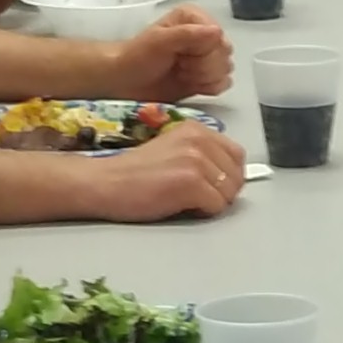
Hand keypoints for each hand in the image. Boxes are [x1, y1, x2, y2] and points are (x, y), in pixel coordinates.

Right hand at [85, 118, 247, 221]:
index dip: (227, 175)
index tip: (211, 185)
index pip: (236, 155)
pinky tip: (182, 206)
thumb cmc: (133, 173)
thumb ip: (201, 154)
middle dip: (223, 191)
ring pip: (230, 192)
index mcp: (195, 129)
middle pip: (237, 175)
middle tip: (198, 197)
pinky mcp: (190, 183)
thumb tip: (228, 176)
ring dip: (213, 203)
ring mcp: (196, 160)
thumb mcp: (172, 150)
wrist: (105, 182)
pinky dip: (203, 212)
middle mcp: (199, 139)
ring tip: (188, 201)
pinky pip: (217, 206)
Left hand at [97, 9, 234, 104]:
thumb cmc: (138, 56)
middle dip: (202, 66)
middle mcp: (205, 33)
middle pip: (224, 54)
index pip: (219, 38)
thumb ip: (188, 35)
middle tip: (179, 66)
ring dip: (202, 77)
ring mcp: (208, 55)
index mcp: (196, 18)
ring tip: (181, 74)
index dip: (203, 52)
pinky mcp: (207, 75)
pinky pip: (223, 83)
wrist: (125, 80)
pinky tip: (190, 85)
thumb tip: (217, 32)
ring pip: (225, 69)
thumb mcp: (159, 42)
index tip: (181, 57)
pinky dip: (208, 87)